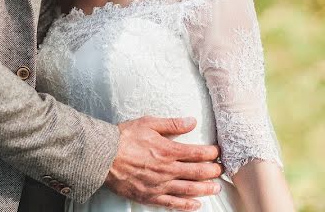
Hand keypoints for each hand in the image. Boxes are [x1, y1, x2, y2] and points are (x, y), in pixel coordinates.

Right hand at [104, 116, 222, 210]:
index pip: (197, 153)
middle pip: (197, 172)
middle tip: (222, 170)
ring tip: (216, 188)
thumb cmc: (124, 138)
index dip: (211, 153)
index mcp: (167, 150)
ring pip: (189, 189)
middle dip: (212, 171)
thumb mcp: (148, 123)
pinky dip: (186, 205)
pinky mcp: (150, 196)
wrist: (103, 156)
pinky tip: (196, 205)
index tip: (218, 152)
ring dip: (205, 189)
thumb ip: (172, 124)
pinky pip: (172, 203)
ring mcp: (159, 185)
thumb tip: (192, 121)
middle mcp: (166, 170)